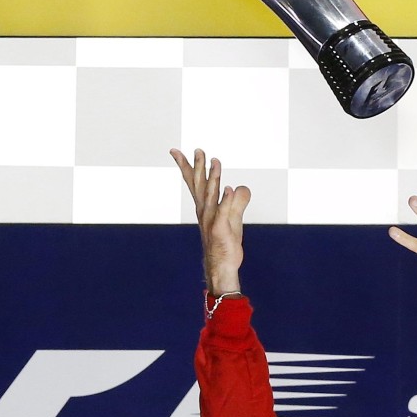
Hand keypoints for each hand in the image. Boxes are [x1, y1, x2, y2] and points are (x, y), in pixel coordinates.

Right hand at [170, 148, 250, 293]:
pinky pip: (223, 212)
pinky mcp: (220, 230)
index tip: (176, 151)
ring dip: (213, 178)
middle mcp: (204, 212)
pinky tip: (228, 188)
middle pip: (200, 185)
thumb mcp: (233, 219)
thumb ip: (237, 201)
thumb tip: (240, 187)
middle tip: (198, 149)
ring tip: (215, 161)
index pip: (195, 183)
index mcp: (205, 207)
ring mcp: (211, 221)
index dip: (187, 166)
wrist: (221, 267)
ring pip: (211, 195)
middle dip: (198, 166)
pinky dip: (225, 200)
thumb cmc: (224, 244)